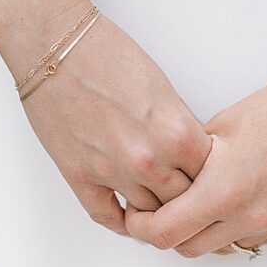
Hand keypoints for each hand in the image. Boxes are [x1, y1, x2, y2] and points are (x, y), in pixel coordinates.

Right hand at [0, 0, 213, 236]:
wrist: (54, 44)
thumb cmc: (106, 53)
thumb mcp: (163, 87)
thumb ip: (180, 126)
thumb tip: (192, 153)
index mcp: (177, 132)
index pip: (211, 175)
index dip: (211, 175)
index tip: (207, 175)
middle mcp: (149, 159)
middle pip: (185, 202)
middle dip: (188, 197)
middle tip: (188, 193)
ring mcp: (113, 172)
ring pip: (149, 215)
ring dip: (156, 210)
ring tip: (161, 204)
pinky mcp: (79, 176)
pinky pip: (108, 217)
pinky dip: (122, 221)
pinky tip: (129, 216)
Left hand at [123, 46, 266, 256]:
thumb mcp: (223, 125)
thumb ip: (194, 158)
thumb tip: (174, 174)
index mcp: (224, 190)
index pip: (165, 232)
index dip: (142, 225)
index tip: (137, 213)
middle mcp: (250, 217)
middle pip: (189, 248)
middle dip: (168, 232)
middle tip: (160, 209)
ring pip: (222, 247)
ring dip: (204, 232)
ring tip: (199, 201)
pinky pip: (253, 238)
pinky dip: (235, 226)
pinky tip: (234, 198)